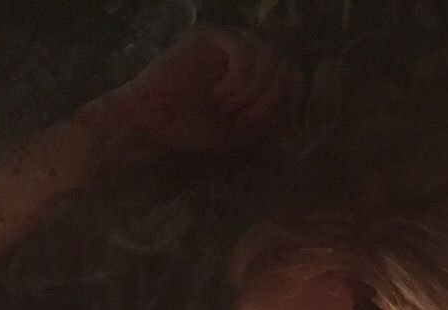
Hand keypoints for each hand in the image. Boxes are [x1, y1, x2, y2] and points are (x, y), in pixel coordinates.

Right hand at [110, 25, 289, 154]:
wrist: (154, 123)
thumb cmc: (191, 129)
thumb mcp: (241, 134)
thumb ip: (268, 121)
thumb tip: (293, 110)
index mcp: (255, 78)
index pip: (290, 76)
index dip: (285, 101)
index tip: (261, 125)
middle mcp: (246, 56)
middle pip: (284, 67)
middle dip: (267, 101)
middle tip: (240, 121)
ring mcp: (230, 44)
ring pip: (270, 58)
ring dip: (254, 93)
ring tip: (229, 110)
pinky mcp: (213, 37)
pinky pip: (245, 53)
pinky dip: (238, 83)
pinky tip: (219, 97)